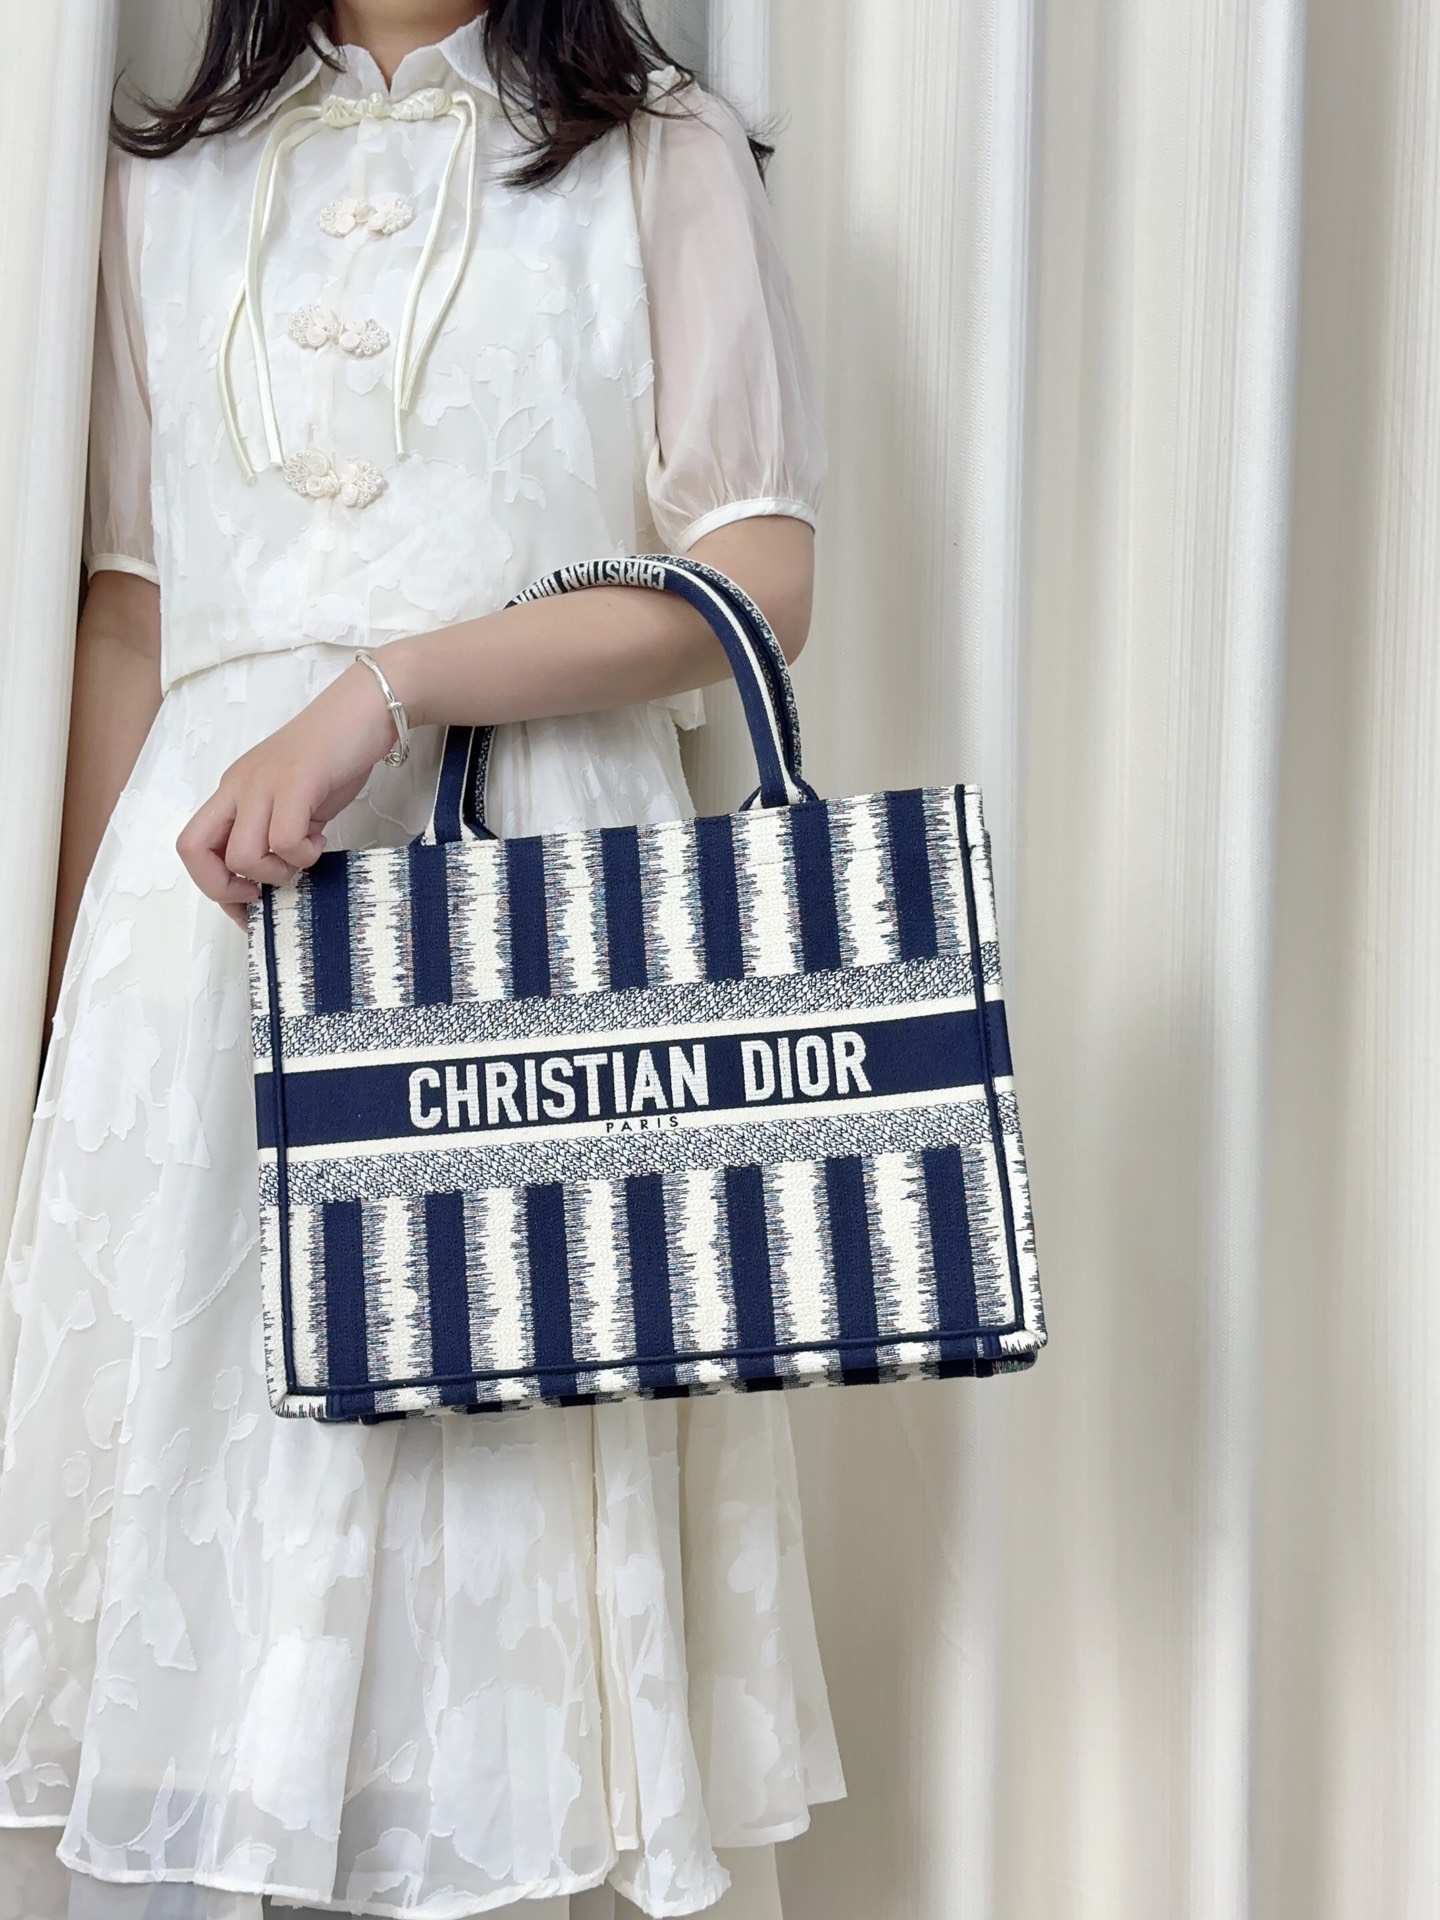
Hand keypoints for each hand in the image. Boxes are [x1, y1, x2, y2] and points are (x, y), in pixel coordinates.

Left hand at [177, 661, 398, 928]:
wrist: (365, 709)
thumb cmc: (334, 755)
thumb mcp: (293, 799)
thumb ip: (277, 832)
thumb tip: (274, 882)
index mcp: (233, 791)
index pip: (193, 845)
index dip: (213, 886)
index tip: (248, 905)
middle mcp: (237, 787)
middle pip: (195, 850)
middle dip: (225, 888)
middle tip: (265, 891)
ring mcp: (263, 783)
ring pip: (243, 854)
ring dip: (278, 870)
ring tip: (306, 852)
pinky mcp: (295, 782)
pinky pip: (285, 839)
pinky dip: (305, 852)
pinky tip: (322, 836)